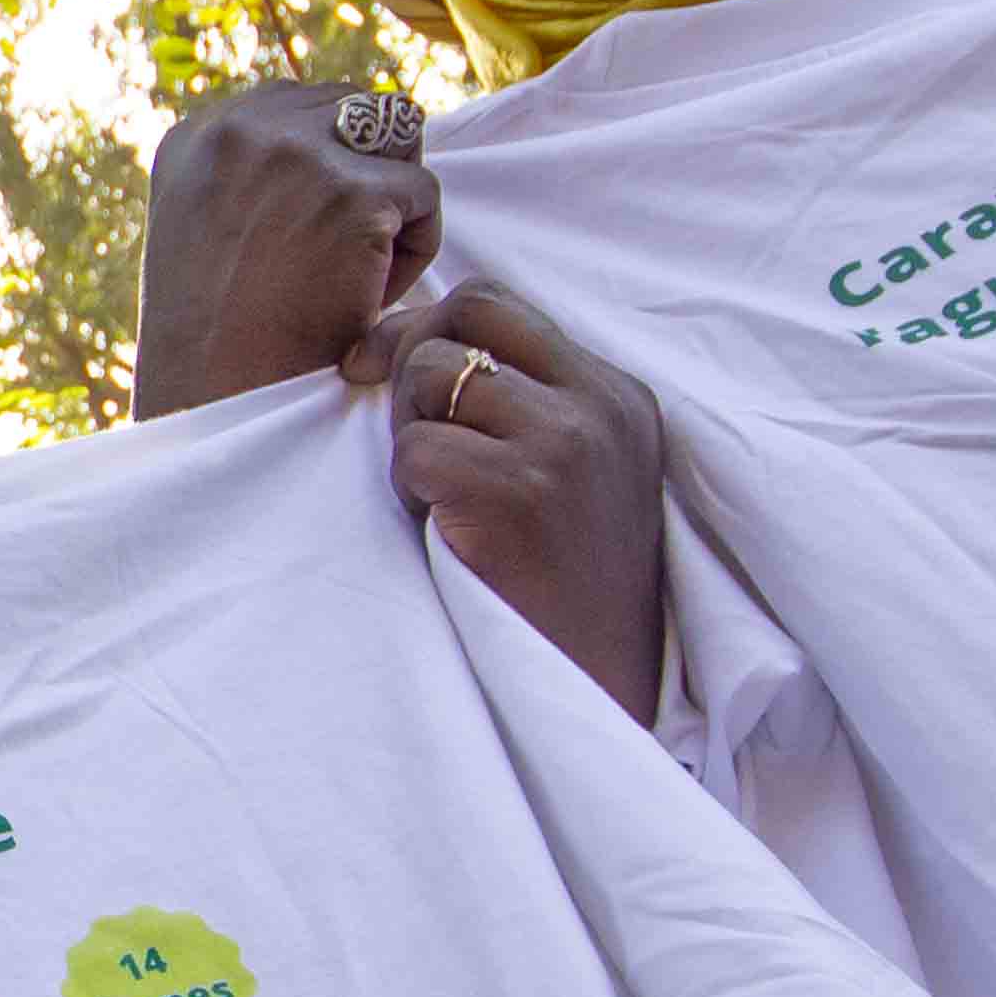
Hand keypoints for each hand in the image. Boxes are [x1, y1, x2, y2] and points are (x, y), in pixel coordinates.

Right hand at [137, 79, 446, 415]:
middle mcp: (240, 129)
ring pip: (399, 138)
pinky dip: (413, 252)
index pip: (303, 105)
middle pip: (358, 107)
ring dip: (396, 197)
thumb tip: (327, 141)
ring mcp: (296, 154)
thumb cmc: (218, 339)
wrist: (217, 401)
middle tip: (343, 252)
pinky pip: (424, 197)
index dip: (330, 164)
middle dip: (368, 170)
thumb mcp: (206, 229)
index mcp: (199, 135)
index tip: (315, 231)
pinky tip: (366, 296)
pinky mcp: (353, 193)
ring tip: (358, 267)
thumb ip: (251, 175)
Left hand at [353, 287, 667, 718]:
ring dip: (410, 432)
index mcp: (616, 395)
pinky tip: (441, 534)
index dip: (427, 327)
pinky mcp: (520, 493)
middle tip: (400, 427)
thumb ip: (523, 405)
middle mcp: (599, 406)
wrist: (597, 691)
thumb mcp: (573, 475)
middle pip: (467, 310)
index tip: (380, 369)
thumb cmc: (563, 588)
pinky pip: (416, 449)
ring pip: (432, 373)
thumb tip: (407, 338)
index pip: (498, 305)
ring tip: (436, 497)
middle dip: (410, 354)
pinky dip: (407, 491)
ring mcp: (566, 444)